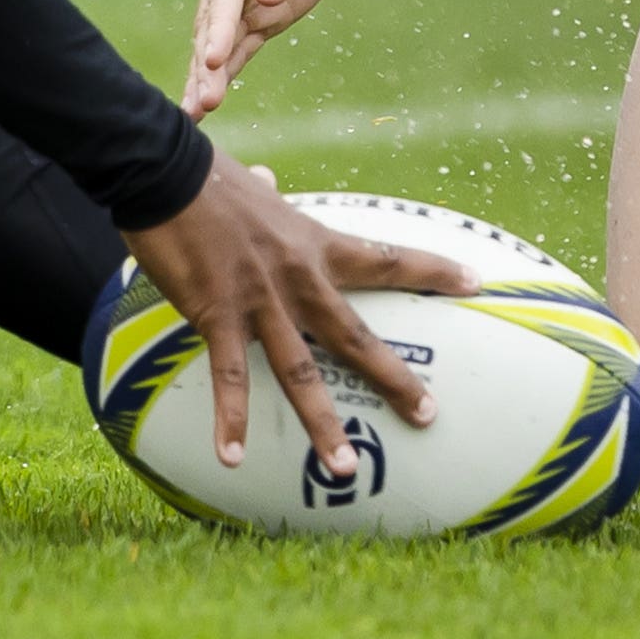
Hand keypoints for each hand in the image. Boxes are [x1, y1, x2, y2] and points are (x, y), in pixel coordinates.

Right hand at [119, 156, 472, 476]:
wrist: (165, 171)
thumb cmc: (205, 174)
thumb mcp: (253, 186)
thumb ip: (267, 192)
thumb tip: (268, 179)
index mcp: (313, 244)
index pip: (386, 259)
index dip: (432, 271)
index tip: (474, 282)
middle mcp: (298, 278)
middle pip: (355, 337)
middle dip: (394, 379)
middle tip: (428, 415)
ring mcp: (260, 301)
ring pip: (301, 372)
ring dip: (323, 424)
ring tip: (345, 467)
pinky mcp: (218, 314)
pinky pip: (229, 376)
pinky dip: (231, 419)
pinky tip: (233, 457)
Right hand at [189, 0, 376, 117]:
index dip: (218, 23)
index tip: (212, 57)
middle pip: (213, 18)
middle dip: (206, 61)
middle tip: (202, 102)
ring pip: (220, 37)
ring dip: (208, 73)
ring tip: (196, 112)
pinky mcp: (265, 10)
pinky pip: (243, 42)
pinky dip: (228, 69)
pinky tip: (211, 97)